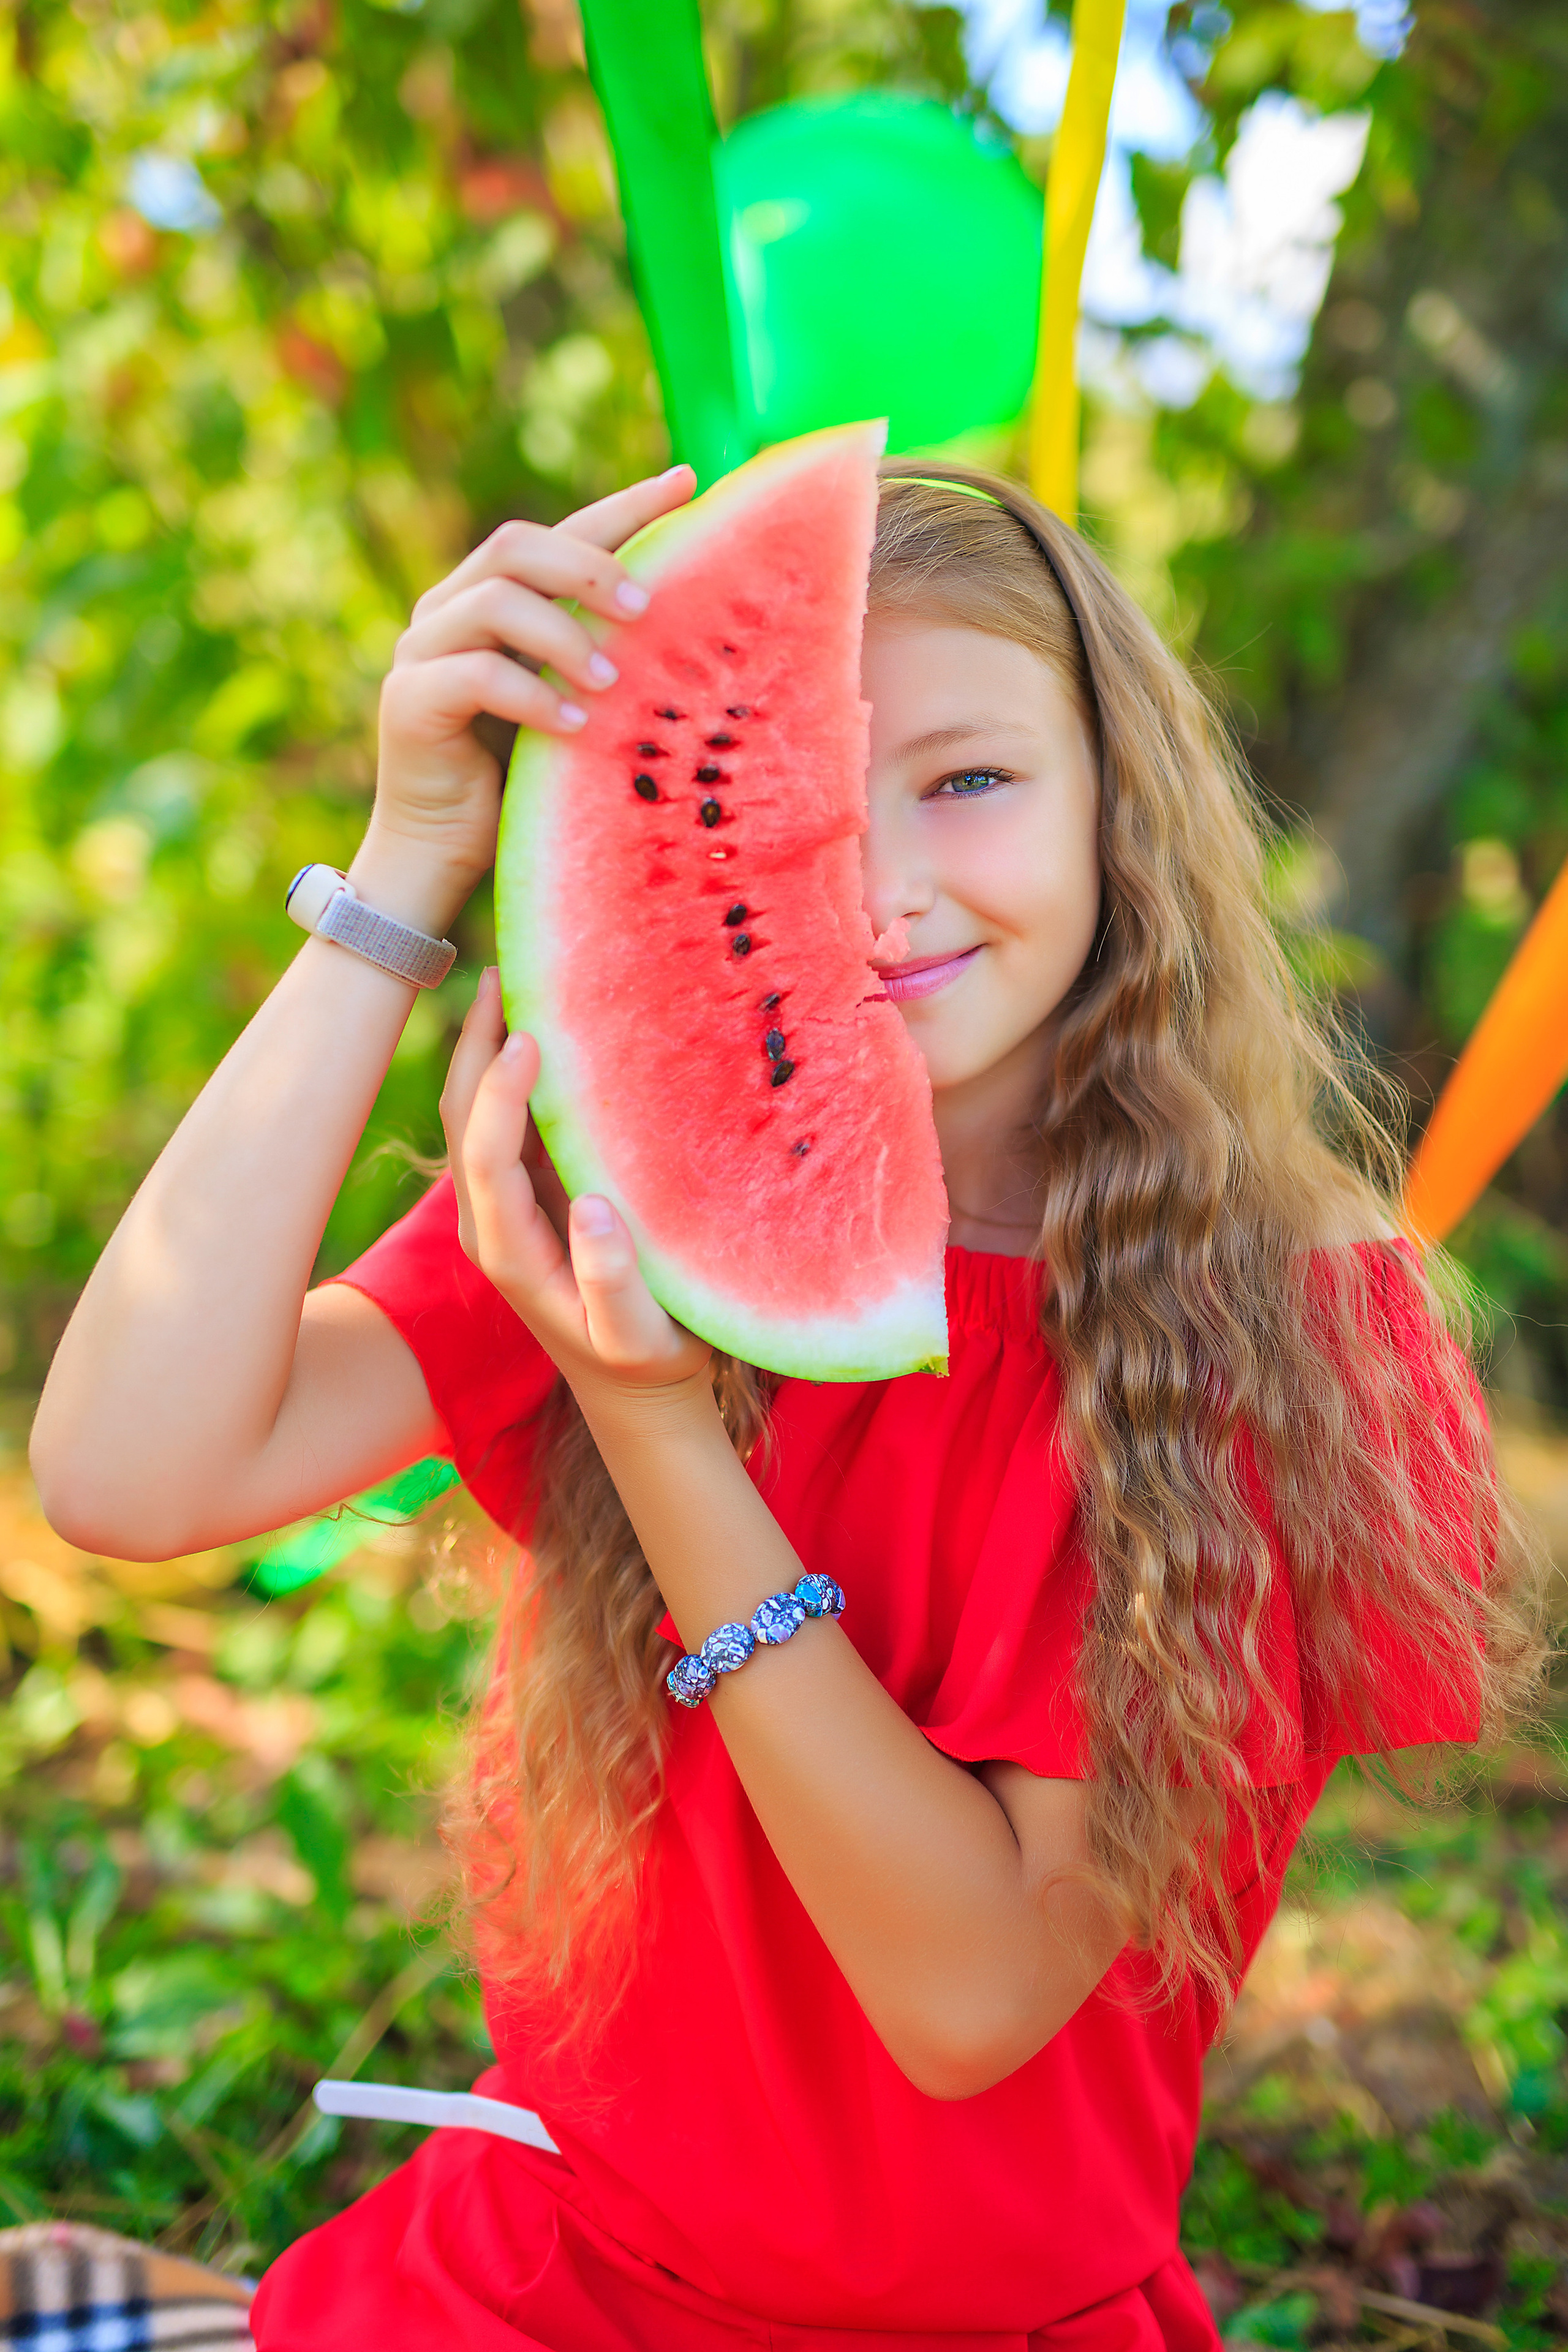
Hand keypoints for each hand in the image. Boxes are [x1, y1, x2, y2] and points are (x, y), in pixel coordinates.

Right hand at [360, 465, 695, 929]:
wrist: (437, 853)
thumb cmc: (514, 780)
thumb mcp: (569, 702)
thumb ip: (598, 654)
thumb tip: (684, 621)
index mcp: (489, 596)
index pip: (561, 530)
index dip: (623, 505)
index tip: (688, 484)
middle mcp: (448, 609)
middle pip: (516, 545)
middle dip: (588, 567)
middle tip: (645, 609)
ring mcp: (421, 651)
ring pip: (495, 602)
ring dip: (564, 637)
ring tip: (611, 684)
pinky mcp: (409, 702)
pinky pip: (477, 677)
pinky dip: (534, 698)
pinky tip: (574, 726)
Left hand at [441, 971, 712, 1409]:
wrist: (633, 1386)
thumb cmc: (647, 1357)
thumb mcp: (639, 1337)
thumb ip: (613, 1285)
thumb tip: (592, 1209)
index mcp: (508, 1250)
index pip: (484, 1155)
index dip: (498, 1092)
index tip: (530, 1035)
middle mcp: (488, 1222)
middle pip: (462, 1117)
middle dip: (477, 1044)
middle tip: (507, 971)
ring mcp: (500, 1205)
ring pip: (475, 1111)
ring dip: (488, 1045)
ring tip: (516, 979)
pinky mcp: (523, 1194)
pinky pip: (503, 1119)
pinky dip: (512, 1067)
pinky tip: (542, 1026)